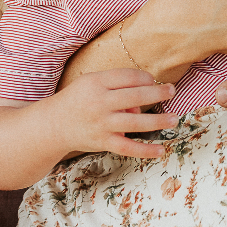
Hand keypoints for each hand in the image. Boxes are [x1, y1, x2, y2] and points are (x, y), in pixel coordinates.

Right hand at [54, 69, 179, 159]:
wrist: (53, 125)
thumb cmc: (77, 99)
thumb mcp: (91, 83)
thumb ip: (116, 85)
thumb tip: (141, 101)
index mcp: (95, 83)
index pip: (127, 77)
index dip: (145, 77)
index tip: (154, 80)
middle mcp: (99, 103)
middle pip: (135, 97)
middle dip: (157, 94)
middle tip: (172, 91)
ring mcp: (102, 124)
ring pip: (135, 122)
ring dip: (158, 121)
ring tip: (174, 119)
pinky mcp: (103, 142)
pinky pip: (128, 147)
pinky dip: (145, 150)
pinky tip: (161, 150)